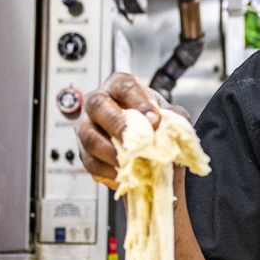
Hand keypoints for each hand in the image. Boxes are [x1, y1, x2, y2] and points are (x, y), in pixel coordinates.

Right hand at [76, 73, 189, 188]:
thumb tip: (175, 126)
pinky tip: (123, 174)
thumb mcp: (165, 114)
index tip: (154, 120)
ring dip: (111, 152)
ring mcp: (87, 126)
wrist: (142, 143)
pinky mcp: (84, 151)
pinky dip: (107, 171)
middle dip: (117, 124)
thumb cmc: (150, 121)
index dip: (139, 102)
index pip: (125, 86)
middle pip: (98, 106)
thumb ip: (173, 117)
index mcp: (118, 86)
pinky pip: (90, 161)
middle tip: (136, 142)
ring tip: (130, 163)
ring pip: (90, 137)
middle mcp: (97, 102)